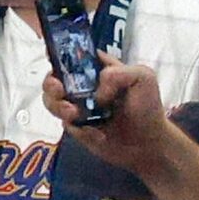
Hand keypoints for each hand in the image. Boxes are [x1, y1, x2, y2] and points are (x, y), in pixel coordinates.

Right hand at [41, 51, 175, 175]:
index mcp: (98, 68)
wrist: (148, 144)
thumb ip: (117, 74)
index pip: (73, 55)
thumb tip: (94, 93)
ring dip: (57, 106)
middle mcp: (84, 86)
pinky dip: (76, 129)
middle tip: (59, 92)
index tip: (57, 64)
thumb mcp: (143, 77)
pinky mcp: (76, 127)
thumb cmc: (148, 107)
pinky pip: (65, 125)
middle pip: (53, 78)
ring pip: (52, 101)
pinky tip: (95, 133)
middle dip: (50, 84)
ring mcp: (78, 107)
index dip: (60, 56)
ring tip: (74, 114)